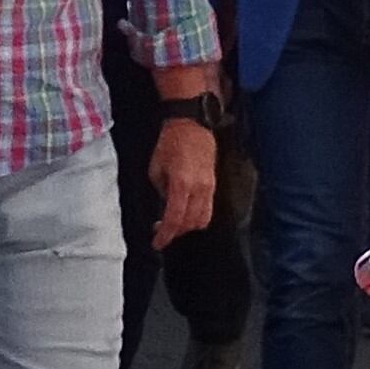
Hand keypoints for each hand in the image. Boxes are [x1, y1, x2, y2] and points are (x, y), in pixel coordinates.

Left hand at [145, 114, 218, 246]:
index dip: (165, 234)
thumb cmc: (170, 142)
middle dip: (175, 231)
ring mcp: (209, 187)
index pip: (174, 218)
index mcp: (181, 184)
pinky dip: (197, 216)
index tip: (157, 243)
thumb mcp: (156, 168)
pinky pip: (208, 209)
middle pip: (190, 223)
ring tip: (173, 222)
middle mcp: (199, 188)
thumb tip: (165, 205)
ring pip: (202, 219)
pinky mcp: (214, 184)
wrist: (191, 125)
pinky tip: (185, 212)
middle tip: (161, 231)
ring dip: (187, 226)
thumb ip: (161, 190)